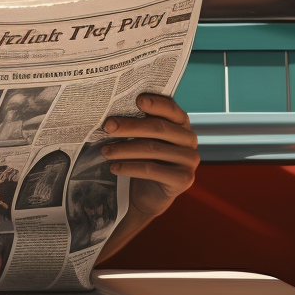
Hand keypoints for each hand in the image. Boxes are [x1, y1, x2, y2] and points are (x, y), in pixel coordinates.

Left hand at [101, 94, 198, 222]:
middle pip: (158, 128)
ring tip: (105, 151)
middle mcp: (189, 139)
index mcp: (181, 123)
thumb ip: (138, 123)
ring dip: (124, 149)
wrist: (148, 194)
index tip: (138, 100)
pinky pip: (152, 170)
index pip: (171, 109)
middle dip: (130, 126)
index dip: (156, 103)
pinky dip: (129, 167)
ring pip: (153, 149)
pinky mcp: (183, 179)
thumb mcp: (142, 138)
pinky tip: (113, 167)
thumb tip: (114, 114)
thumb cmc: (143, 158)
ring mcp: (189, 160)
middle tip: (107, 126)